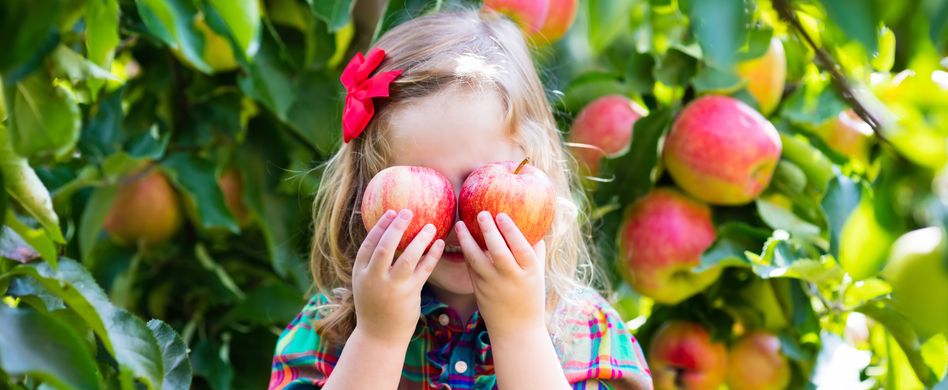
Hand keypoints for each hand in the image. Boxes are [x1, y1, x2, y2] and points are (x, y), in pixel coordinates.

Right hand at [352, 209, 443, 345]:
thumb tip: (385, 238)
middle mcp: (375, 278)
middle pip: (386, 247)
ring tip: (430, 226)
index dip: (380, 227)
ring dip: (420, 239)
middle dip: (397, 227)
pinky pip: (424, 270)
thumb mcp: (365, 285)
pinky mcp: (410, 294)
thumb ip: (372, 265)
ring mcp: (393, 287)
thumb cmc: (374, 306)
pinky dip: (432, 255)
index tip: (391, 213)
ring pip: (408, 257)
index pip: (369, 244)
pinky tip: (439, 243)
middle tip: (408, 212)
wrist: (379, 336)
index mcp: (361, 273)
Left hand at [456, 211, 546, 337]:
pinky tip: (462, 240)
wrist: (516, 330)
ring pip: (477, 260)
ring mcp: (492, 285)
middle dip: (488, 231)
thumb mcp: (538, 275)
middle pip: (498, 251)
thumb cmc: (530, 298)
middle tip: (481, 213)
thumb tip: (535, 227)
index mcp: (529, 273)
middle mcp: (510, 278)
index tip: (501, 215)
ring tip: (460, 224)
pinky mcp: (479, 290)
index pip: (520, 248)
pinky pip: (471, 268)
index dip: (511, 230)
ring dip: (466, 241)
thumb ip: (536, 252)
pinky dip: (466, 253)